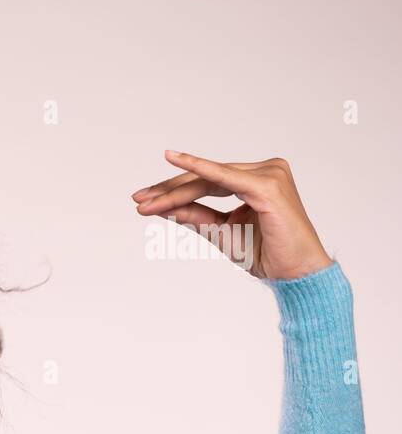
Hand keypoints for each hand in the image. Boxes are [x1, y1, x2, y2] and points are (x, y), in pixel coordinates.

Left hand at [130, 151, 333, 280]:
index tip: (143, 200)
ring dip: (175, 192)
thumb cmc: (266, 254)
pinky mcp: (267, 185)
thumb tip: (165, 208)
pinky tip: (176, 160)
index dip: (174, 190)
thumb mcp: (221, 232)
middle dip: (169, 189)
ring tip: (146, 202)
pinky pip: (225, 177)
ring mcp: (269, 174)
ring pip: (210, 180)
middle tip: (138, 199)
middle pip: (206, 178)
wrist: (296, 273)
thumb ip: (196, 216)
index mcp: (257, 180)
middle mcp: (265, 170)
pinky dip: (200, 169)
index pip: (208, 181)